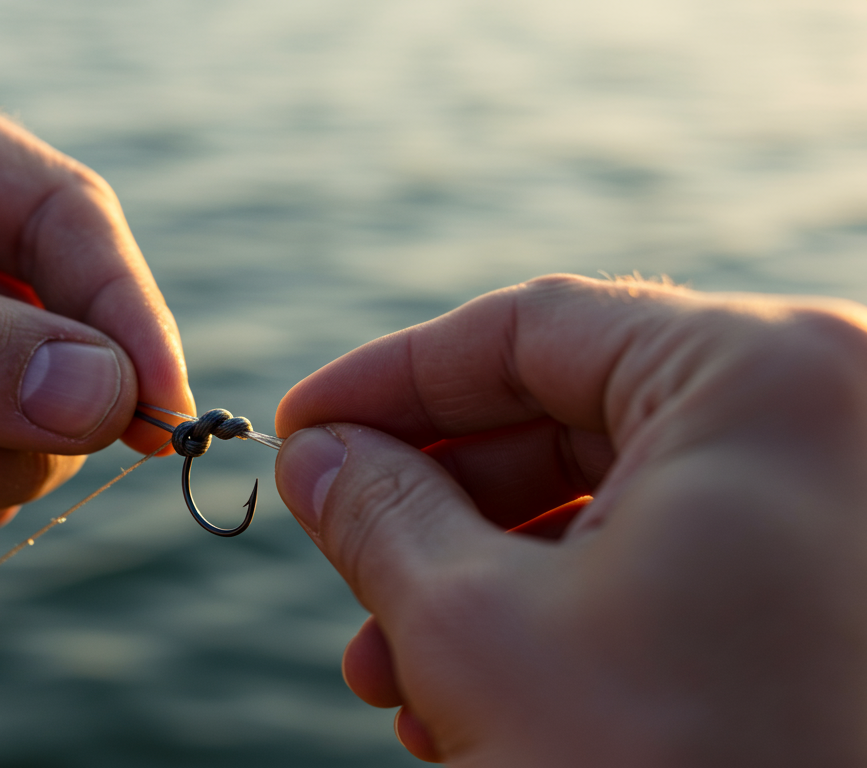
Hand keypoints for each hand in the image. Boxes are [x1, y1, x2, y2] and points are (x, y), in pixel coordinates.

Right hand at [274, 275, 866, 765]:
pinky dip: (570, 616)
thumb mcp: (474, 630)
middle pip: (572, 415)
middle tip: (340, 560)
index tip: (304, 428)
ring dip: (485, 580)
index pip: (529, 329)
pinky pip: (682, 563)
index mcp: (763, 377)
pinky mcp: (840, 595)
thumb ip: (377, 514)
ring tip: (391, 673)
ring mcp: (848, 509)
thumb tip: (319, 457)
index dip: (389, 379)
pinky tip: (476, 701)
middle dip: (433, 504)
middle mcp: (833, 417)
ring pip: (618, 501)